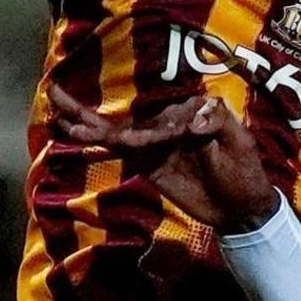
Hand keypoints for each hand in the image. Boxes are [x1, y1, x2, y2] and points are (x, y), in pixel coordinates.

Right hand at [48, 85, 281, 231]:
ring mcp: (153, 144)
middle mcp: (165, 123)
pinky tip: (74, 134)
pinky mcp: (148, 164)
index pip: (161, 109)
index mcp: (188, 113)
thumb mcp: (241, 143)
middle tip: (55, 91)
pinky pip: (120, 151)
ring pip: (115, 130)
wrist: (241, 209)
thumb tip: (192, 117)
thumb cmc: (245, 172)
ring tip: (55, 108)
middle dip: (90, 106)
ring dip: (84, 120)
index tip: (170, 142)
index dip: (158, 127)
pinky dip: (98, 142)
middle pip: (126, 112)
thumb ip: (218, 122)